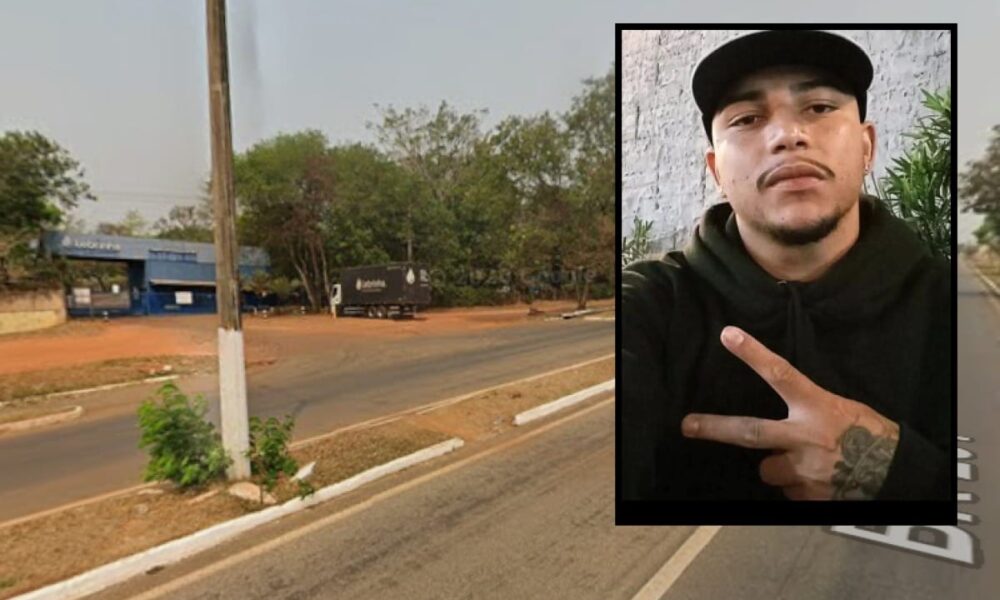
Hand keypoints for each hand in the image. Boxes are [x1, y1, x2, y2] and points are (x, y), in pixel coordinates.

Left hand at [681, 326, 898, 499]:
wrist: (898, 473)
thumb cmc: (871, 434)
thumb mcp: (842, 408)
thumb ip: (809, 410)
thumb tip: (786, 415)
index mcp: (817, 407)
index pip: (780, 373)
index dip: (753, 354)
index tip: (729, 335)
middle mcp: (805, 438)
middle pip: (750, 432)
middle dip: (715, 428)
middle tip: (688, 425)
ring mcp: (804, 469)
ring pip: (768, 469)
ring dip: (779, 468)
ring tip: (805, 464)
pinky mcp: (808, 496)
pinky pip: (788, 492)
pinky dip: (797, 488)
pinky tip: (818, 481)